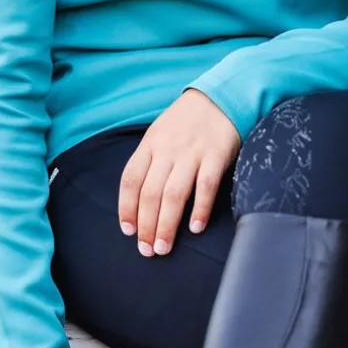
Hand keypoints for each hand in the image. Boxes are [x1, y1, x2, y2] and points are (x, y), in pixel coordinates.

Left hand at [118, 87, 240, 255]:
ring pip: (173, 194)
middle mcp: (167, 150)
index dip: (126, 208)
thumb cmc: (187, 122)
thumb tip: (140, 201)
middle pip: (150, 193)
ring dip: (166, 224)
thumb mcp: (160, 134)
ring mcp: (192, 153)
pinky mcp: (216, 155)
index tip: (128, 231)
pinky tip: (195, 228)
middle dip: (146, 225)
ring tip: (164, 247)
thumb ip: (150, 162)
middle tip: (147, 250)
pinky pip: (206, 186)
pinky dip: (199, 209)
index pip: (130, 180)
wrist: (221, 97)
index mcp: (150, 144)